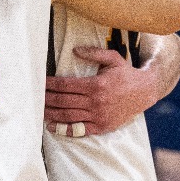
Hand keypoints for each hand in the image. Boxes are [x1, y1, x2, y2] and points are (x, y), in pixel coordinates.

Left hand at [44, 45, 164, 135]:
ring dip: (51, 114)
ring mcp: (99, 116)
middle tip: (34, 98)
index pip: (66, 85)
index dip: (50, 85)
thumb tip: (75, 50)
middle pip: (63, 101)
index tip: (40, 83)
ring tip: (39, 111)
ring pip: (68, 116)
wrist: (145, 92)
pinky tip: (52, 126)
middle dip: (47, 99)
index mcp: (96, 84)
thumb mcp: (113, 59)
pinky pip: (80, 130)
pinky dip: (65, 129)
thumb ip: (94, 53)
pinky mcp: (102, 126)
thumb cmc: (126, 74)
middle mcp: (96, 102)